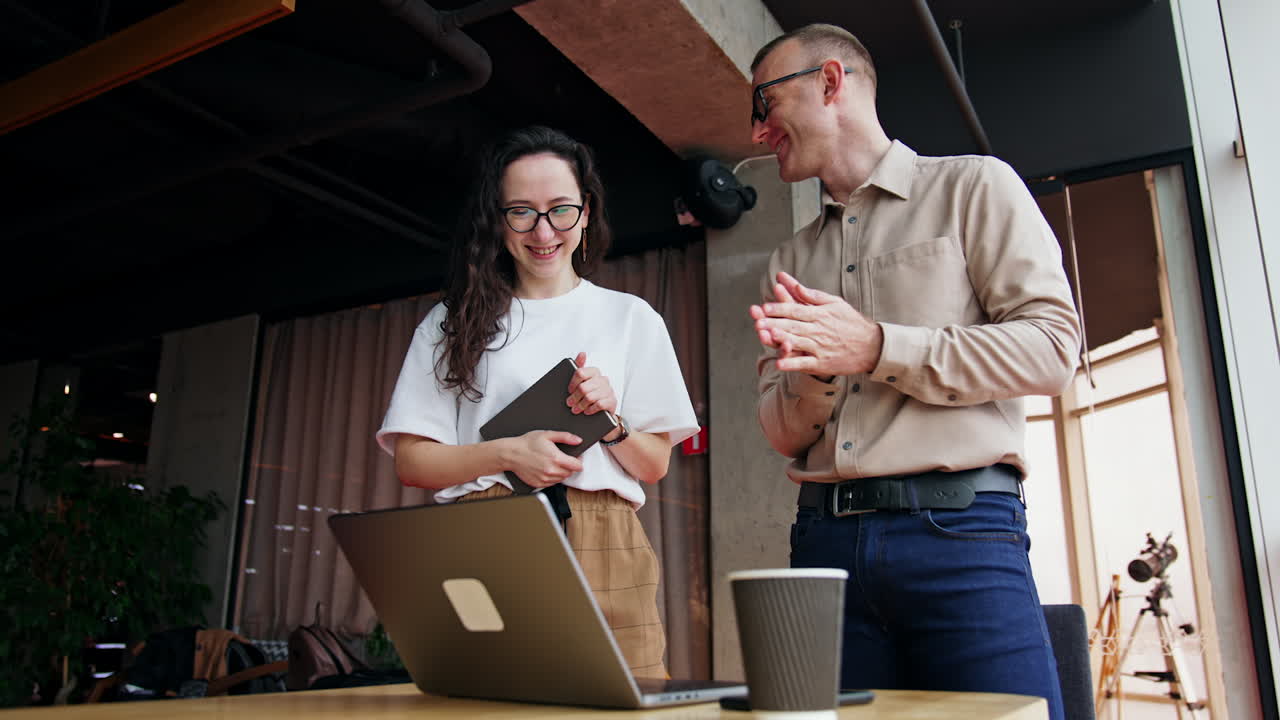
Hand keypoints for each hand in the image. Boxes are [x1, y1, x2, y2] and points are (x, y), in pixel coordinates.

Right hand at [505, 431, 583, 488]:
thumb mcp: (547, 435)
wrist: (511, 454)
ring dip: (562, 473)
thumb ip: (565, 437)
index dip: (579, 461)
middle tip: (564, 459)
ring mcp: (545, 479)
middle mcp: (551, 470)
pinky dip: (553, 478)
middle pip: (570, 473)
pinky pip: (552, 483)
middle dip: (570, 467)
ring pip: (561, 479)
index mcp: (555, 458)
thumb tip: (578, 440)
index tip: (576, 458)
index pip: (577, 466)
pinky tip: (547, 469)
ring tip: (554, 463)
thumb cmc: (527, 443)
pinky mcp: (539, 484)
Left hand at [566, 352, 617, 415]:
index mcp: (594, 372)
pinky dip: (590, 409)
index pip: (580, 373)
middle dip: (574, 397)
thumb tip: (583, 353)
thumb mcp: (582, 381)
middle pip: (583, 387)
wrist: (601, 411)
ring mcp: (608, 390)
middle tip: (569, 404)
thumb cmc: (590, 394)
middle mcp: (602, 379)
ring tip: (575, 410)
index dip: (572, 383)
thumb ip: (580, 366)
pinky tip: (587, 411)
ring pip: (590, 397)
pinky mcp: (612, 401)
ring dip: (580, 405)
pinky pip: (599, 404)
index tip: (569, 391)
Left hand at [749, 271, 882, 375]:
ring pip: (798, 342)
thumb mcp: (835, 303)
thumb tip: (795, 285)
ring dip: (781, 339)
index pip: (796, 309)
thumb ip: (813, 296)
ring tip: (767, 336)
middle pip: (793, 325)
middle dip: (774, 323)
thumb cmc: (851, 322)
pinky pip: (805, 363)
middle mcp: (819, 330)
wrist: (872, 346)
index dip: (780, 308)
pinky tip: (780, 364)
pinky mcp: (823, 363)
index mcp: (820, 314)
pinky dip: (792, 364)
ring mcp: (820, 347)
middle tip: (758, 321)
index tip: (765, 306)